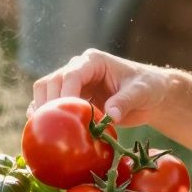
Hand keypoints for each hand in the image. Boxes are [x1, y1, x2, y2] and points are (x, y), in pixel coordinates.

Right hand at [29, 48, 171, 127]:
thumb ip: (125, 101)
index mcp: (93, 61)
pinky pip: (51, 104)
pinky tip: (42, 130)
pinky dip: (44, 115)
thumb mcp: (140, 93)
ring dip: (41, 108)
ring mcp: (73, 83)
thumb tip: (111, 116)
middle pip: (52, 81)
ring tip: (41, 129)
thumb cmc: (148, 88)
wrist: (150, 96)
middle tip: (50, 126)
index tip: (66, 114)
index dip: (65, 94)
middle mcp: (78, 69)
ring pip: (45, 90)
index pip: (71, 75)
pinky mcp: (72, 98)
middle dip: (48, 103)